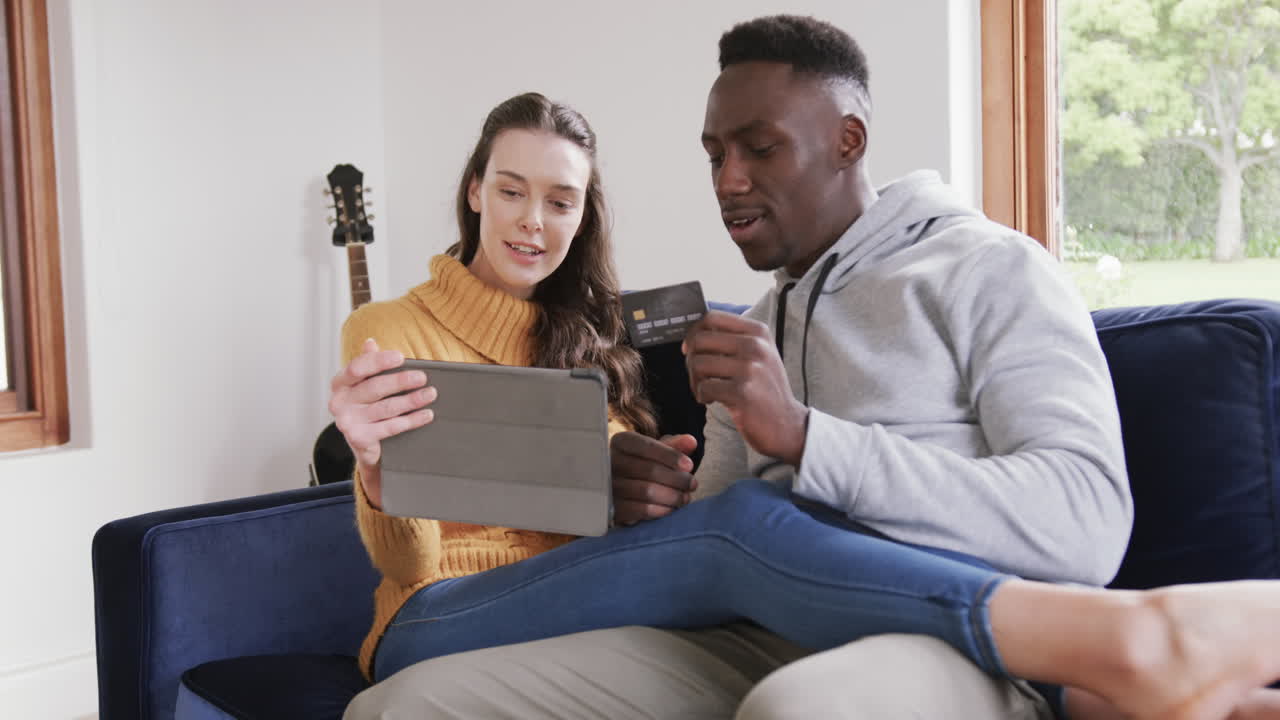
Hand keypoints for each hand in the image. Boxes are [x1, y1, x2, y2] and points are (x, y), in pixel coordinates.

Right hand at [328, 338, 436, 506]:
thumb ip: (368, 363)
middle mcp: (339, 401)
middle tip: (422, 377)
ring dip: (411, 401)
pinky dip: (411, 421)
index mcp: (340, 382)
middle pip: (374, 388)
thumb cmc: (365, 406)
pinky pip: (390, 427)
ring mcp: (347, 421)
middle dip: (400, 381)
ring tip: (430, 394)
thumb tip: (370, 343)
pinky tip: (426, 414)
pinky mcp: (359, 438)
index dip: (379, 361)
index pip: (357, 367)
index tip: (400, 357)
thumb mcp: (364, 384)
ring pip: (385, 408)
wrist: (361, 443)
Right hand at [610, 432, 697, 524]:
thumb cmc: (646, 463)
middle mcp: (611, 462)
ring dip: (672, 496)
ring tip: (685, 497)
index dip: (670, 456)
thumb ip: (675, 445)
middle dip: (677, 479)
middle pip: (650, 470)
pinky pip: (641, 510)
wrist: (626, 487)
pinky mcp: (613, 508)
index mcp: (622, 442)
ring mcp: (609, 486)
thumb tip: (691, 441)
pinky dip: (661, 510)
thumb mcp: (659, 450)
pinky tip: (670, 508)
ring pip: (647, 491)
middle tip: (692, 484)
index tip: (689, 465)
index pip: (646, 446)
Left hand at [683, 311, 807, 464]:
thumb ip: (733, 339)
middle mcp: (756, 346)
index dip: (693, 333)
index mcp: (758, 332)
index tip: (691, 349)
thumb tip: (694, 332)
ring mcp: (750, 369)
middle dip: (691, 359)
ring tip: (706, 390)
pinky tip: (713, 400)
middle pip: (700, 340)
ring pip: (698, 363)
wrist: (787, 424)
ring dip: (695, 380)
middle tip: (698, 375)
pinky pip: (704, 387)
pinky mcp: (742, 392)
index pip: (711, 318)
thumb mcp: (759, 355)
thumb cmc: (765, 389)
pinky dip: (702, 396)